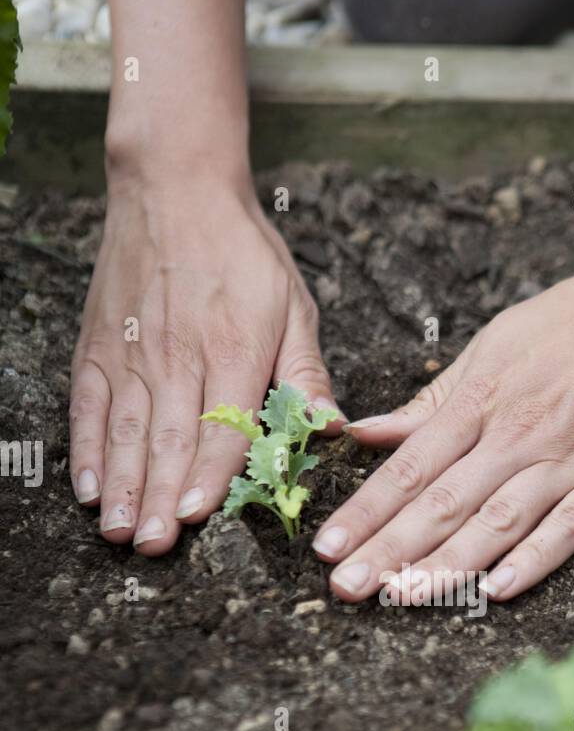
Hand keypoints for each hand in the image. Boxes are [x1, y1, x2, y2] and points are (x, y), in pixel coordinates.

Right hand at [70, 175, 341, 553]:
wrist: (176, 186)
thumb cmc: (244, 252)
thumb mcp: (294, 305)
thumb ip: (306, 372)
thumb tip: (330, 425)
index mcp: (235, 350)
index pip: (221, 426)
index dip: (206, 474)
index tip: (193, 515)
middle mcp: (179, 355)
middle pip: (167, 440)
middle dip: (158, 497)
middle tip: (153, 545)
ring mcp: (133, 352)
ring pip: (125, 430)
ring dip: (120, 486)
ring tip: (118, 532)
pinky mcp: (99, 346)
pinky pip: (88, 406)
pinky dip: (86, 449)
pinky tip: (88, 489)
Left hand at [313, 246, 573, 601]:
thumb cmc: (573, 321)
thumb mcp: (491, 348)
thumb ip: (430, 402)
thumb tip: (363, 432)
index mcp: (480, 402)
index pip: (410, 467)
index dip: (366, 510)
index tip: (326, 547)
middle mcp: (516, 433)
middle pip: (442, 501)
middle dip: (388, 548)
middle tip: (346, 588)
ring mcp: (568, 458)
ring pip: (497, 520)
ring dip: (447, 563)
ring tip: (401, 597)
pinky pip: (572, 525)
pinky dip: (536, 557)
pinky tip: (499, 588)